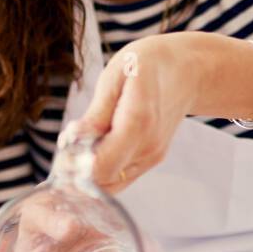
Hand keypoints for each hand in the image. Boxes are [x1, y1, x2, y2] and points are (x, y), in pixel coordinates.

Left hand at [77, 32, 203, 194]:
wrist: (185, 70)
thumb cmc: (145, 66)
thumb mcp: (115, 77)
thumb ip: (96, 113)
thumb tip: (73, 140)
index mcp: (138, 123)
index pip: (101, 167)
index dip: (75, 164)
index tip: (67, 142)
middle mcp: (148, 147)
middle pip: (102, 181)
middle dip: (77, 169)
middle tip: (69, 141)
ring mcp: (152, 157)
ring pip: (109, 185)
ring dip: (87, 171)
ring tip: (83, 140)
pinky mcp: (151, 161)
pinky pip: (120, 178)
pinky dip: (101, 170)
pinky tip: (96, 145)